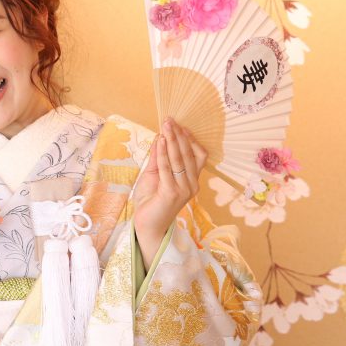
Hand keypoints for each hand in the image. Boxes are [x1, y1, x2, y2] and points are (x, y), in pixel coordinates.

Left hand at [133, 118, 207, 267]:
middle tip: (170, 120)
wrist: (147, 226)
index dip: (190, 139)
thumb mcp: (154, 175)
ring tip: (166, 126)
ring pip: (180, 160)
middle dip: (179, 135)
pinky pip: (167, 169)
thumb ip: (158, 158)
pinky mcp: (172, 193)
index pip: (198, 156)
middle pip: (189, 154)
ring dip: (172, 141)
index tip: (179, 125)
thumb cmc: (151, 201)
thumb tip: (161, 137)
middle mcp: (192, 185)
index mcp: (192, 180)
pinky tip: (160, 142)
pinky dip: (163, 154)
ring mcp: (184, 190)